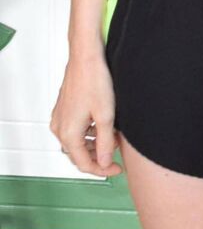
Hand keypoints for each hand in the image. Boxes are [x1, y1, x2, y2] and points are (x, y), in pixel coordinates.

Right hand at [50, 53, 121, 176]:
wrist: (86, 58)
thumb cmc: (95, 81)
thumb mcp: (106, 116)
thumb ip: (106, 142)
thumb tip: (106, 162)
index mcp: (69, 134)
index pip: (84, 164)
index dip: (102, 170)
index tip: (116, 169)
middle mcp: (60, 129)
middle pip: (78, 154)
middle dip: (98, 157)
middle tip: (116, 156)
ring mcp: (60, 119)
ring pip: (76, 142)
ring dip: (94, 144)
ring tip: (113, 138)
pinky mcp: (63, 110)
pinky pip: (75, 130)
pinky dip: (88, 133)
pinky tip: (103, 126)